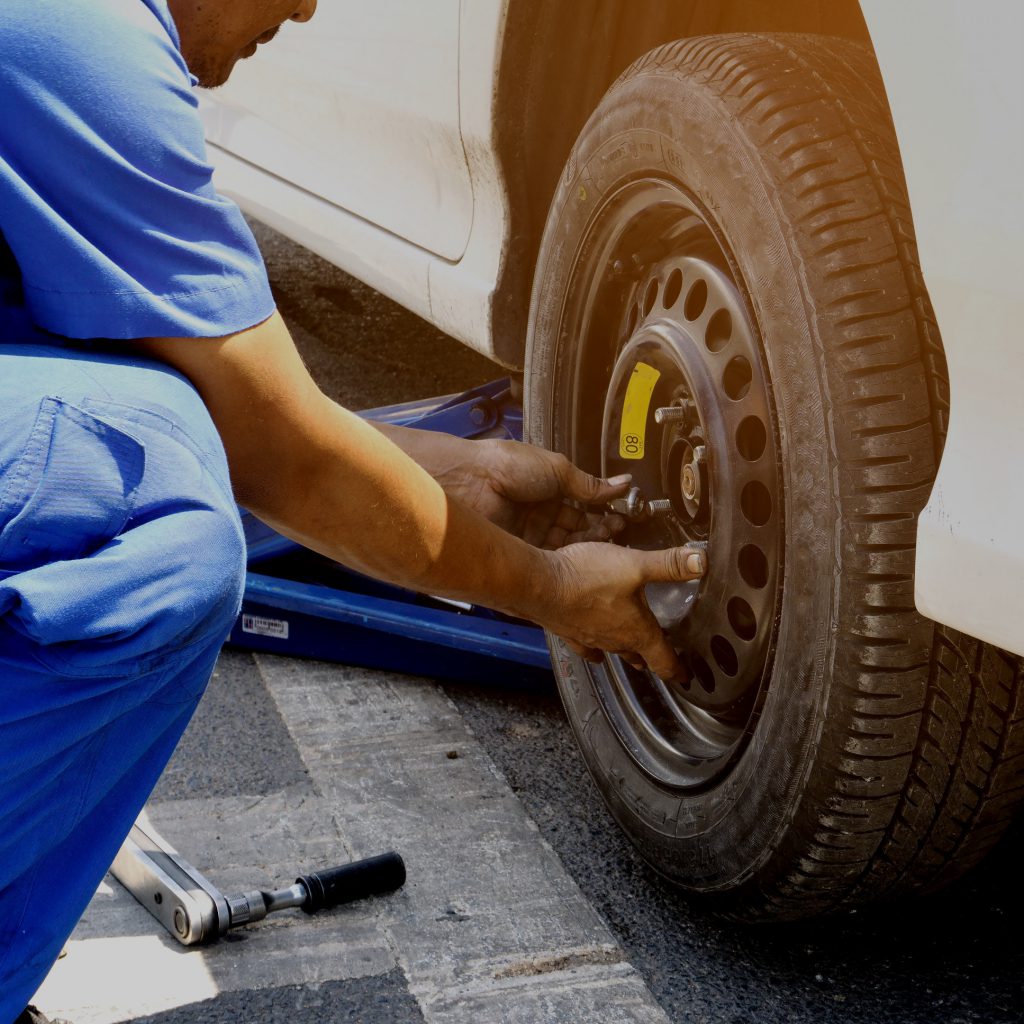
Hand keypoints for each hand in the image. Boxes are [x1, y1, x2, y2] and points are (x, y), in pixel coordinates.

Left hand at [438, 438, 630, 548]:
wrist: (472, 481)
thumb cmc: (507, 466)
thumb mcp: (558, 470)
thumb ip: (590, 484)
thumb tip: (622, 484)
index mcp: (548, 488)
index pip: (582, 505)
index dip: (601, 512)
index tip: (620, 516)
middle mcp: (539, 511)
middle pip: (576, 528)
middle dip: (598, 530)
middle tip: (616, 531)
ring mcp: (529, 532)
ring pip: (565, 545)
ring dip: (585, 544)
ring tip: (604, 542)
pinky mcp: (520, 549)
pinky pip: (548, 558)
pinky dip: (566, 558)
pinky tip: (581, 556)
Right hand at [535, 541, 706, 681]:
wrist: (540, 584)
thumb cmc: (585, 578)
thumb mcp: (635, 565)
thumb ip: (668, 564)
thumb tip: (701, 562)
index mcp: (637, 632)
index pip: (664, 661)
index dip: (679, 670)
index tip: (685, 677)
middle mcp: (615, 641)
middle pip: (640, 657)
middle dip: (653, 659)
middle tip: (663, 659)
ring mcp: (590, 639)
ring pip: (614, 651)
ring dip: (625, 650)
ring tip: (633, 651)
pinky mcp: (569, 631)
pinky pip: (586, 645)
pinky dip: (594, 645)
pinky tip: (593, 644)